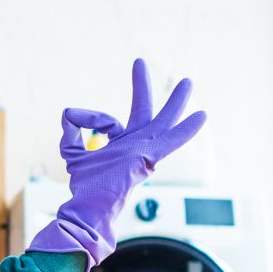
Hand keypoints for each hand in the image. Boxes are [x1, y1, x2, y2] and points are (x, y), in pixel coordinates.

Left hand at [29, 58, 206, 268]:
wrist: (89, 210)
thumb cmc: (84, 189)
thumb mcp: (71, 151)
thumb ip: (71, 129)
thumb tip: (70, 112)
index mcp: (120, 146)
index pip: (109, 121)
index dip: (92, 118)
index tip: (80, 123)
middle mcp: (134, 147)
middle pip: (143, 112)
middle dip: (141, 87)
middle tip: (140, 62)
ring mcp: (143, 152)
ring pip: (162, 122)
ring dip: (175, 102)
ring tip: (187, 81)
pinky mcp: (148, 158)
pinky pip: (170, 140)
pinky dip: (186, 129)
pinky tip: (202, 116)